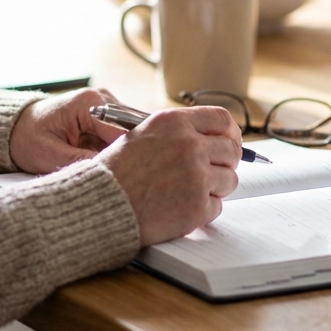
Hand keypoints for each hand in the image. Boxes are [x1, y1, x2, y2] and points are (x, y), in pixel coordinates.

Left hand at [9, 87, 127, 173]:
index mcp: (90, 102)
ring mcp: (108, 104)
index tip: (127, 175)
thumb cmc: (28, 139)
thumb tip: (110, 170)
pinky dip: (117, 149)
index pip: (123, 131)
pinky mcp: (108, 114)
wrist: (16, 128)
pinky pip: (123, 134)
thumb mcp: (50, 155)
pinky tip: (108, 161)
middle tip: (122, 176)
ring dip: (122, 152)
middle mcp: (104, 97)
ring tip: (112, 170)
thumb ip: (81, 161)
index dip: (126, 154)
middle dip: (127, 153)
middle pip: (132, 130)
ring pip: (131, 133)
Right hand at [97, 106, 240, 245]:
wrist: (98, 207)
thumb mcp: (141, 135)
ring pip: (229, 179)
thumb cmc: (113, 174)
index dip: (230, 133)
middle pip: (231, 150)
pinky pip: (217, 206)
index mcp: (175, 123)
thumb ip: (176, 133)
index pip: (222, 119)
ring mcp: (196, 176)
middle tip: (213, 172)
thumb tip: (208, 137)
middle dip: (226, 162)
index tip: (230, 143)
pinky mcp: (197, 206)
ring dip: (215, 188)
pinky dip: (203, 210)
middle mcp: (189, 145)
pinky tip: (180, 208)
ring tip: (189, 193)